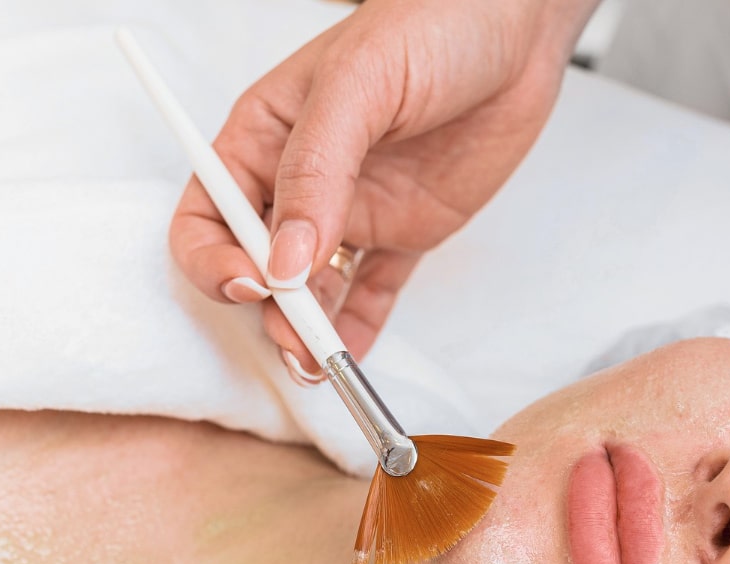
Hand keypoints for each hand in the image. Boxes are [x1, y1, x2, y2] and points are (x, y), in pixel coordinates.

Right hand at [171, 0, 595, 364]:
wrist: (519, 27)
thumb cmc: (430, 23)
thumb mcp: (358, 85)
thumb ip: (316, 174)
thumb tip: (285, 263)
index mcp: (265, 137)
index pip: (210, 214)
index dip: (215, 258)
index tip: (253, 284)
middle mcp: (300, 183)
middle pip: (258, 266)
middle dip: (271, 312)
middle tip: (300, 341)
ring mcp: (352, 212)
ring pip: (312, 290)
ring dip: (311, 331)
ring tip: (324, 363)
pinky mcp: (404, 232)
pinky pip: (372, 292)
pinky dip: (361, 329)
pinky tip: (355, 356)